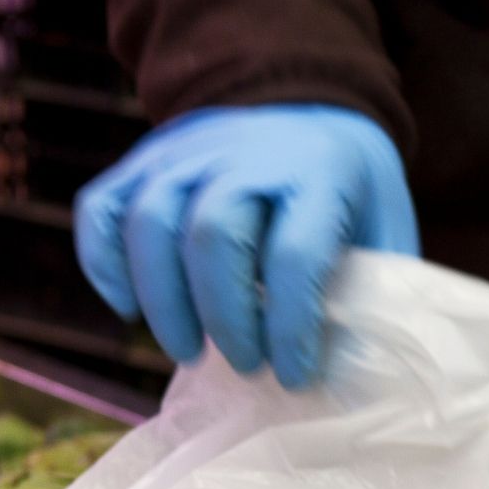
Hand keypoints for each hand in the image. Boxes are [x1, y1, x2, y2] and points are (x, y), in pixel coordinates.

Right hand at [75, 104, 417, 387]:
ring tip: (188, 351)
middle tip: (245, 365)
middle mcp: (248, 152)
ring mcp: (189, 149)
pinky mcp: (146, 156)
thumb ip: (373, 287)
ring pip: (149, 221)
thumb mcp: (386, 229)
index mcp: (320, 173)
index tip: (294, 375)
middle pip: (211, 234)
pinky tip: (128, 308)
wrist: (317, 113)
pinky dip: (104, 262)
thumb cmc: (353, 195)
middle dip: (223, 316)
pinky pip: (102, 206)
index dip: (289, 324)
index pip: (294, 253)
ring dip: (162, 300)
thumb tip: (351, 370)